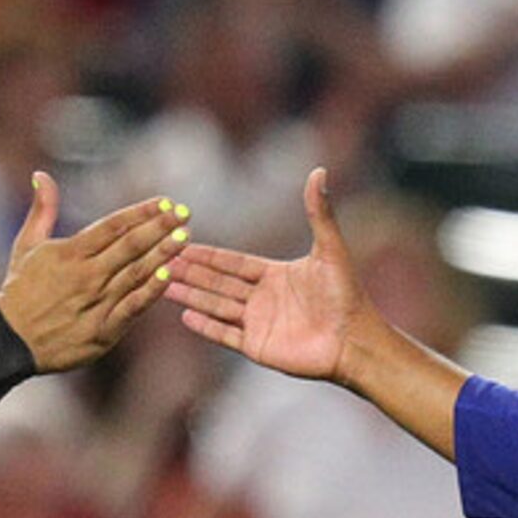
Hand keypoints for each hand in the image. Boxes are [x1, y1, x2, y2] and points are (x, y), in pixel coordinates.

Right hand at [0, 174, 187, 373]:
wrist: (9, 341)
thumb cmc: (19, 292)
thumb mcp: (26, 246)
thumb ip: (42, 210)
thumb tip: (42, 175)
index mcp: (70, 253)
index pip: (113, 226)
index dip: (140, 212)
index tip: (165, 201)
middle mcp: (85, 275)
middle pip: (129, 246)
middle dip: (159, 227)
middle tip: (185, 213)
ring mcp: (95, 303)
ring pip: (135, 273)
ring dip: (162, 254)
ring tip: (184, 238)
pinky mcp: (102, 331)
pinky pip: (132, 308)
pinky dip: (150, 292)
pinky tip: (168, 276)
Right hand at [167, 168, 365, 382]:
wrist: (355, 341)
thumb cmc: (347, 295)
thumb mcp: (330, 249)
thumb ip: (319, 212)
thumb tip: (319, 170)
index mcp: (274, 275)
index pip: (233, 263)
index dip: (208, 255)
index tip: (182, 243)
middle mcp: (262, 299)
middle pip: (218, 283)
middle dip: (191, 272)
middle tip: (162, 260)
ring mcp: (258, 324)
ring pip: (216, 306)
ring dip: (191, 295)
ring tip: (163, 286)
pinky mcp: (258, 347)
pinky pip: (225, 334)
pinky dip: (206, 326)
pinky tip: (185, 316)